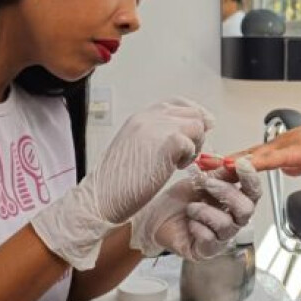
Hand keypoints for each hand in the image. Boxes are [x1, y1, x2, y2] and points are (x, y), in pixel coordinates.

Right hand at [31, 97, 213, 268]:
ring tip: (179, 162)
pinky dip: (189, 157)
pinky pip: (193, 143)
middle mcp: (149, 116)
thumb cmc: (117, 182)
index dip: (192, 115)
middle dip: (197, 133)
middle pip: (193, 112)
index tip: (197, 131)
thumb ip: (157, 137)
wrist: (102, 197)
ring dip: (195, 145)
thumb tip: (186, 136)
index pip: (177, 103)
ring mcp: (159, 126)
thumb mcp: (137, 149)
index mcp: (141, 117)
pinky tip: (175, 168)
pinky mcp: (169, 141)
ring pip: (197, 125)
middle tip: (187, 154)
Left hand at [130, 159, 262, 258]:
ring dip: (205, 210)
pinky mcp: (206, 251)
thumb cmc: (179, 200)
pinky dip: (197, 226)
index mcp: (234, 202)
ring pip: (227, 224)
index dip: (251, 178)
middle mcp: (232, 221)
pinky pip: (210, 239)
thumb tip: (240, 160)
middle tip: (206, 184)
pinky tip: (189, 223)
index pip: (254, 192)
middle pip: (246, 210)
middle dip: (226, 193)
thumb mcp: (201, 180)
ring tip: (190, 207)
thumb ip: (221, 173)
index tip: (240, 164)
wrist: (155, 217)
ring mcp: (221, 238)